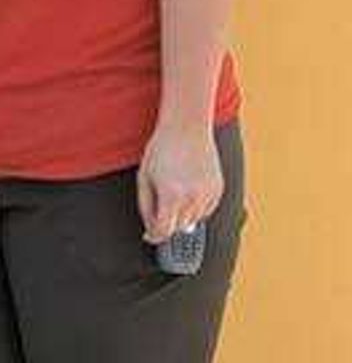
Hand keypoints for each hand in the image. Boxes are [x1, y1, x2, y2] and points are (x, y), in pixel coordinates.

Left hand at [137, 120, 222, 243]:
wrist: (186, 127)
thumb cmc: (161, 151)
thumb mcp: (144, 179)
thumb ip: (146, 208)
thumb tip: (152, 230)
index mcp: (171, 196)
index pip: (163, 231)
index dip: (154, 236)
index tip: (149, 235)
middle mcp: (192, 198)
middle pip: (178, 228)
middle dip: (167, 223)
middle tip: (160, 204)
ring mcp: (208, 194)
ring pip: (193, 221)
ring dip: (182, 215)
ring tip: (175, 190)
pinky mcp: (218, 189)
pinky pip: (206, 210)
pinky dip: (196, 207)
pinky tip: (188, 188)